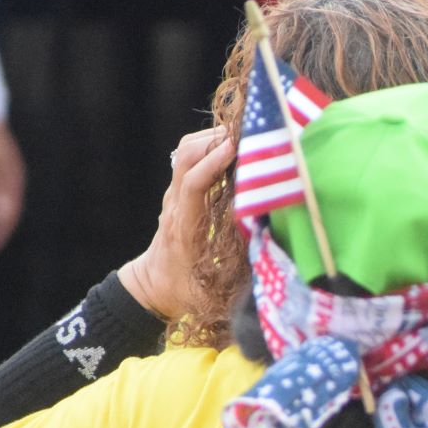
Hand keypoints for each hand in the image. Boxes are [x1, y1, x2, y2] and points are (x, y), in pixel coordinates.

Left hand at [118, 127, 233, 321]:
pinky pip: (190, 158)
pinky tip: (233, 150)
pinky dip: (211, 146)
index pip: (193, 185)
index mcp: (184, 229)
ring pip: (186, 151)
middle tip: (250, 135)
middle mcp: (175, 206)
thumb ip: (241, 266)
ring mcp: (174, 196)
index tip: (237, 148)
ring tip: (244, 138)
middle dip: (216, 139)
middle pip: (186, 156)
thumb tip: (275, 247)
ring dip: (212, 138)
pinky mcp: (178, 192)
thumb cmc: (184, 291)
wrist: (151, 288)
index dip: (213, 163)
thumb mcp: (214, 288)